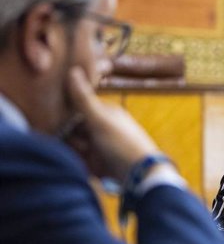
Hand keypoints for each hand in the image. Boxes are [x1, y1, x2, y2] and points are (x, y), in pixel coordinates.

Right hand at [64, 66, 159, 181]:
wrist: (140, 174)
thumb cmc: (123, 143)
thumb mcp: (100, 119)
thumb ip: (83, 98)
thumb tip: (73, 69)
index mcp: (106, 113)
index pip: (78, 109)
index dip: (68, 116)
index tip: (64, 122)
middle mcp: (102, 128)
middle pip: (74, 129)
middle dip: (72, 137)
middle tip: (83, 143)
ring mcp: (100, 146)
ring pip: (75, 145)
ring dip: (77, 150)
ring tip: (88, 154)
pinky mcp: (99, 163)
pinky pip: (81, 160)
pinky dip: (81, 163)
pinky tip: (87, 165)